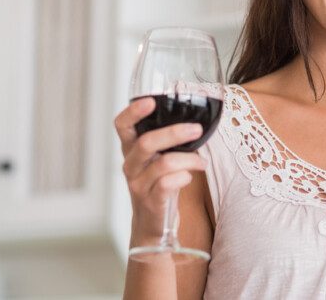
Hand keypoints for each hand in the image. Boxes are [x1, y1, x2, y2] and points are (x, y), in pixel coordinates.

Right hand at [114, 98, 207, 239]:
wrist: (154, 225)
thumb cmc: (160, 184)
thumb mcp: (158, 159)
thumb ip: (168, 141)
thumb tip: (196, 121)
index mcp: (131, 150)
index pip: (122, 126)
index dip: (133, 112)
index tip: (150, 101)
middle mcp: (131, 165)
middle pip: (146, 142)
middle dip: (174, 133)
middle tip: (196, 129)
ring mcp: (138, 184)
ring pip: (163, 163)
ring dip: (189, 159)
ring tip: (202, 162)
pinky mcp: (151, 201)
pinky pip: (168, 184)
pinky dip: (184, 176)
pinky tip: (190, 177)